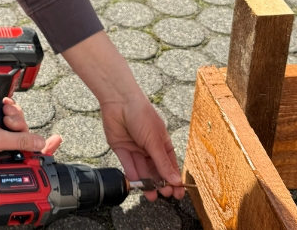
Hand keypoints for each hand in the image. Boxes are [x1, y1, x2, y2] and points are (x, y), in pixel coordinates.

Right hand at [0, 97, 62, 161]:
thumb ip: (20, 140)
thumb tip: (40, 144)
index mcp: (2, 158)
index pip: (29, 156)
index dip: (44, 149)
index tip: (57, 140)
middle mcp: (2, 148)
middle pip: (25, 135)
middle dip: (20, 123)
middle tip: (9, 119)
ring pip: (19, 124)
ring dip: (14, 114)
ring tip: (4, 110)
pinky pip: (11, 116)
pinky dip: (9, 109)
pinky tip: (4, 105)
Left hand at [61, 31, 183, 200]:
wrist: (119, 101)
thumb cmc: (142, 115)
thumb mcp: (155, 141)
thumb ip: (162, 163)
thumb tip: (176, 181)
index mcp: (162, 142)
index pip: (170, 164)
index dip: (173, 178)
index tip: (178, 194)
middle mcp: (149, 146)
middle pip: (156, 169)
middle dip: (161, 183)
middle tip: (164, 195)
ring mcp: (135, 148)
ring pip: (142, 169)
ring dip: (147, 183)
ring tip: (152, 196)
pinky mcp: (121, 148)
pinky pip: (128, 164)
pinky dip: (134, 174)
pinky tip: (139, 184)